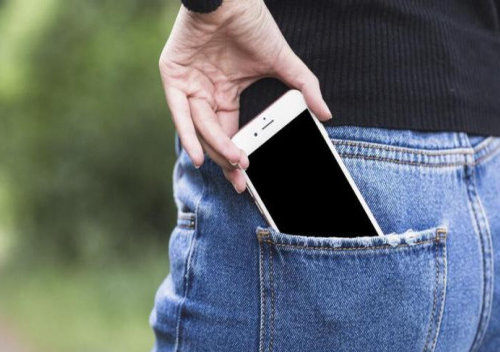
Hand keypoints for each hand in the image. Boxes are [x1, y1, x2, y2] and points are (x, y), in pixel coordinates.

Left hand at [158, 0, 331, 192]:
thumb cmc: (253, 24)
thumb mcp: (282, 62)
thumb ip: (303, 87)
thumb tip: (326, 113)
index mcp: (226, 94)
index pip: (231, 132)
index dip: (240, 155)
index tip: (250, 177)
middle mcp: (206, 93)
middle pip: (214, 136)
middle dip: (227, 161)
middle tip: (242, 180)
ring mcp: (188, 85)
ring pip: (199, 128)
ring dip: (215, 149)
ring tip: (234, 163)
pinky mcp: (173, 75)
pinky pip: (178, 113)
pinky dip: (188, 136)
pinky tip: (200, 157)